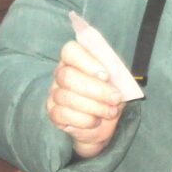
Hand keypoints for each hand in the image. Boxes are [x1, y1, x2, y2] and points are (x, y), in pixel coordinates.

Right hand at [45, 39, 123, 158]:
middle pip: (67, 76)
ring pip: (66, 97)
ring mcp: (55, 93)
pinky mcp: (53, 112)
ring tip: (110, 111)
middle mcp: (61, 74)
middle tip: (115, 98)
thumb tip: (112, 73)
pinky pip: (62, 114)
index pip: (70, 51)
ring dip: (93, 106)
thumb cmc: (110, 95)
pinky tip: (96, 121)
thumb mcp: (118, 81)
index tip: (106, 76)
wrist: (105, 120)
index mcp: (75, 59)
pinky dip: (83, 119)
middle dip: (95, 89)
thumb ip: (115, 73)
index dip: (87, 62)